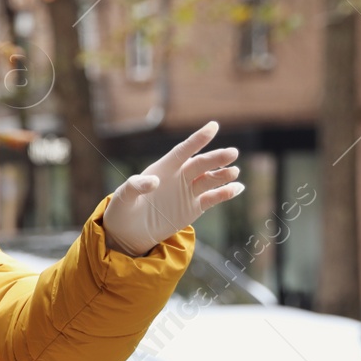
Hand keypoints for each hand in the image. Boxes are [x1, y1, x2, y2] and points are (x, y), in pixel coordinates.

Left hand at [101, 120, 242, 255]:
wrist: (128, 233)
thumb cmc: (122, 210)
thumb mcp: (123, 197)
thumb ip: (136, 186)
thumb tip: (154, 181)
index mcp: (162, 168)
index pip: (183, 151)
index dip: (197, 139)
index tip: (213, 126)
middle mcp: (178, 177)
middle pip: (200, 164)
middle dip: (216, 158)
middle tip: (232, 153)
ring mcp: (188, 192)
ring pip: (210, 179)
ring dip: (223, 175)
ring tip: (234, 171)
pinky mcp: (194, 208)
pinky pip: (213, 198)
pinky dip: (226, 193)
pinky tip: (237, 188)